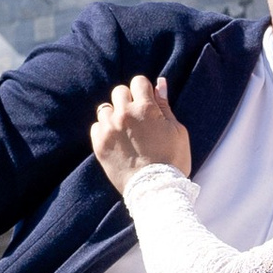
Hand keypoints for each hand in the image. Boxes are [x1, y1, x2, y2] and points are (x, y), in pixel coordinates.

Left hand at [90, 76, 190, 193]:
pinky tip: (116, 141)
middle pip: (119, 92)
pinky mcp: (99, 145)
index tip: (147, 104)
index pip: (138, 81)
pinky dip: (104, 131)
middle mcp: (124, 115)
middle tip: (137, 119)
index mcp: (145, 108)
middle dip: (128, 101)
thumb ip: (165, 105)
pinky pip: (96, 127)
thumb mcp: (177, 130)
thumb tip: (159, 83)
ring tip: (125, 131)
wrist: (156, 190)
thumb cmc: (172, 160)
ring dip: (114, 115)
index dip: (144, 91)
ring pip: (105, 109)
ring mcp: (109, 130)